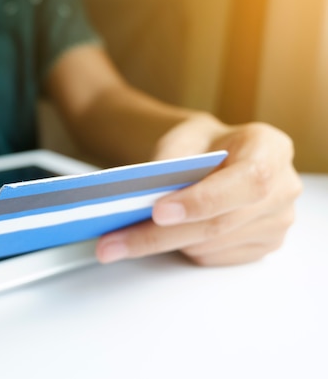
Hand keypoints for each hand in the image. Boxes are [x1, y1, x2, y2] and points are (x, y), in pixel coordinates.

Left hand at [96, 114, 302, 265]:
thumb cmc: (201, 144)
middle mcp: (283, 187)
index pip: (246, 181)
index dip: (202, 200)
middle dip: (160, 235)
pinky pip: (211, 257)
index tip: (158, 210)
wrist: (215, 155)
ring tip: (119, 241)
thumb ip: (170, 162)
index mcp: (271, 148)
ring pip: (209, 245)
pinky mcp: (261, 246)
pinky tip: (159, 234)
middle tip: (113, 242)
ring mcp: (276, 221)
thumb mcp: (182, 137)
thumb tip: (144, 196)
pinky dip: (179, 249)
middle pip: (220, 223)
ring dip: (161, 244)